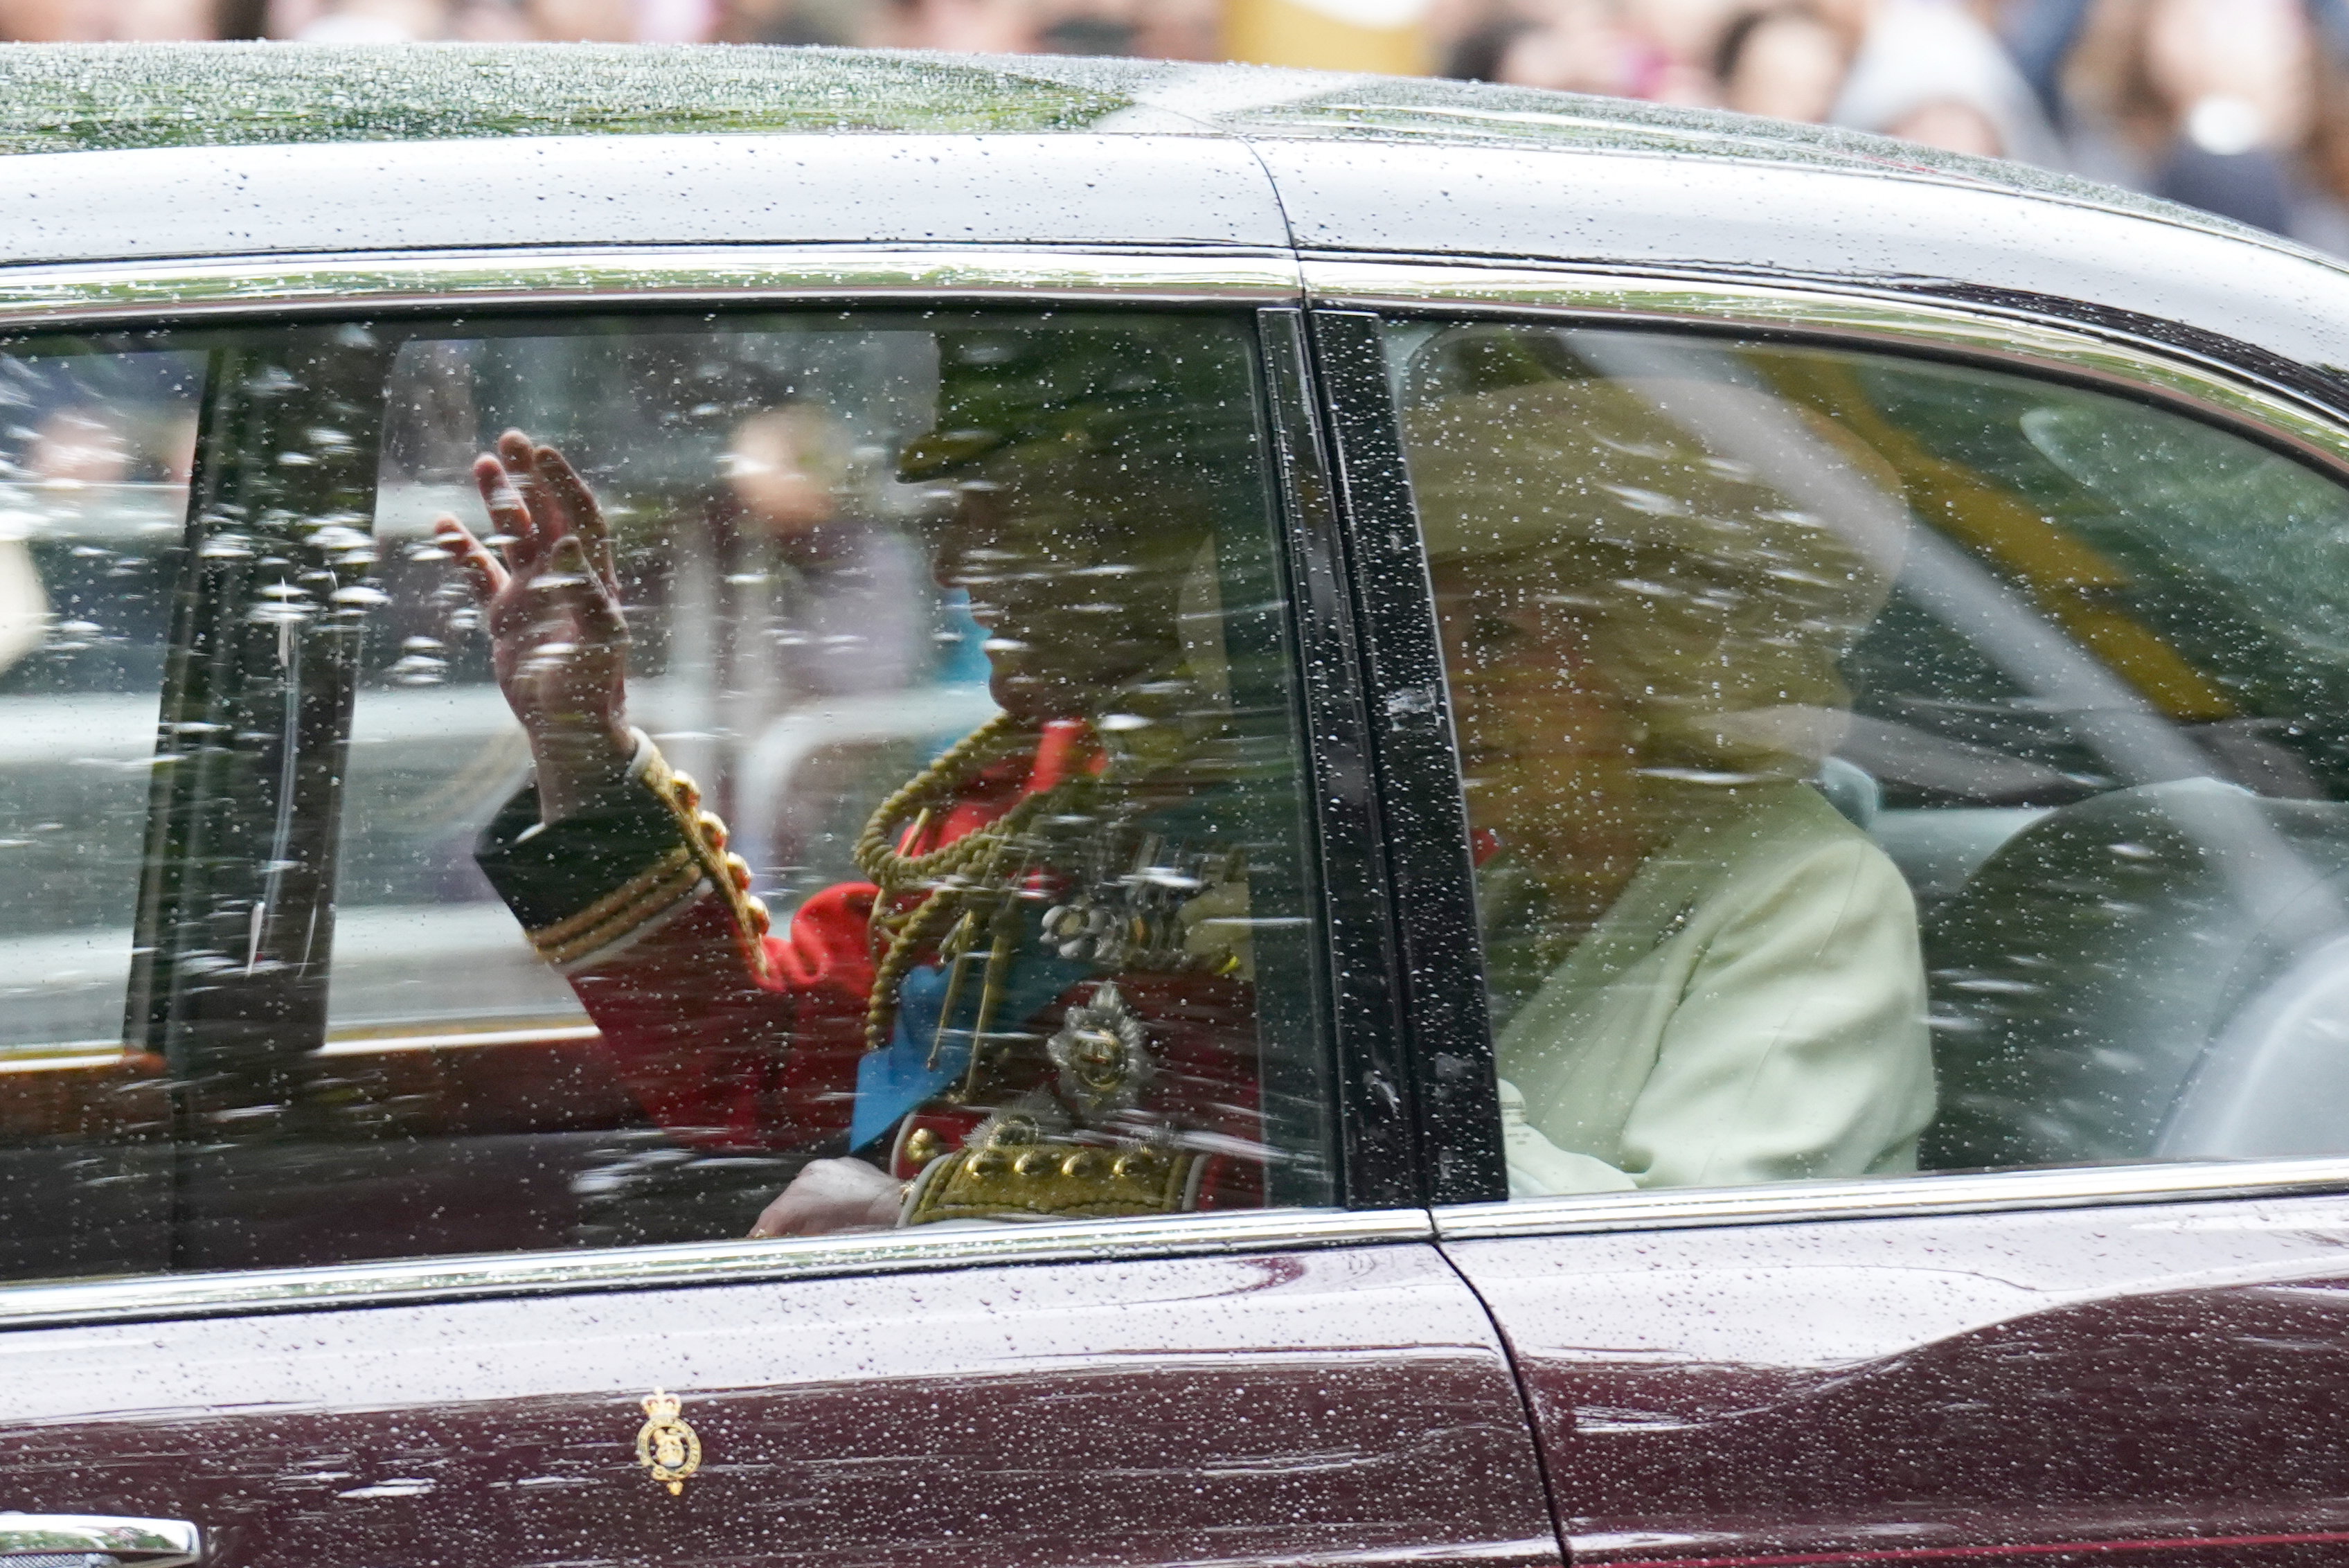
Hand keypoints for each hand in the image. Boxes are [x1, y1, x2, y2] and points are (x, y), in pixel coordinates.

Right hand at [435, 430, 632, 821]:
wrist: (569, 728)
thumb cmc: (591, 687)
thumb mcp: (597, 639)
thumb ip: (585, 590)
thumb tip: (569, 539)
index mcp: (593, 578)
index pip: (579, 516)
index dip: (562, 483)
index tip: (541, 453)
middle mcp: (564, 579)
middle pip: (546, 515)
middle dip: (530, 477)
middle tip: (510, 439)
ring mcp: (533, 595)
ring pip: (514, 536)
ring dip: (499, 501)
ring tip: (482, 464)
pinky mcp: (507, 617)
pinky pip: (482, 573)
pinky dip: (464, 549)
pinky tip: (444, 524)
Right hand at [748, 1158, 904, 1237]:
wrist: (901, 1204)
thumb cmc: (866, 1228)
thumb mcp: (827, 1239)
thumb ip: (800, 1240)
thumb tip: (783, 1244)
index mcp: (802, 1194)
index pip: (773, 1216)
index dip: (762, 1232)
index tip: (756, 1244)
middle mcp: (809, 1174)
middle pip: (786, 1202)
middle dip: (781, 1222)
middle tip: (776, 1239)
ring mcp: (826, 1166)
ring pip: (802, 1190)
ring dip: (799, 1209)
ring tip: (800, 1229)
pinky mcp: (843, 1163)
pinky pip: (822, 1181)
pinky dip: (818, 1197)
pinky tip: (824, 1211)